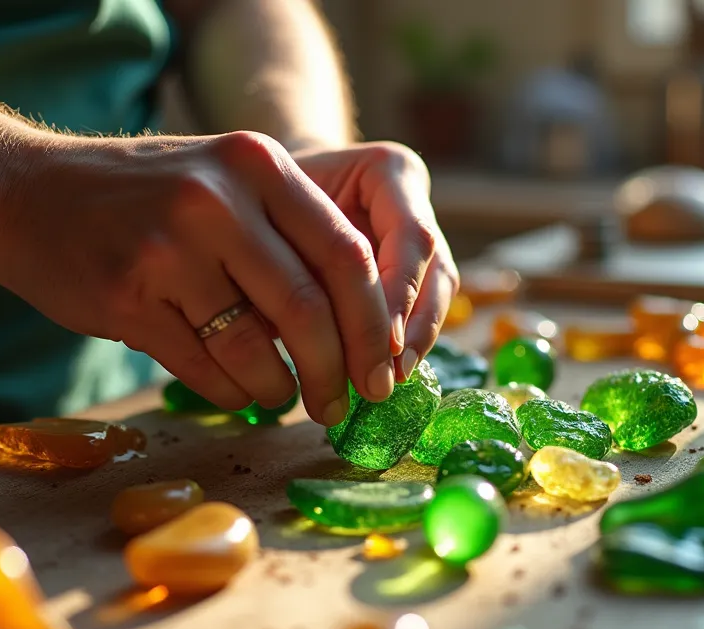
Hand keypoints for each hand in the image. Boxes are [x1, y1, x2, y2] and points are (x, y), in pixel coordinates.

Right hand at [0, 131, 396, 425]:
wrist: (20, 192)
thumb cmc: (139, 195)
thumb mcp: (221, 181)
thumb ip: (288, 234)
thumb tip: (363, 328)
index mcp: (256, 164)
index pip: (346, 254)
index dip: (374, 322)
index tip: (386, 365)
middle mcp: (216, 199)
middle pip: (309, 308)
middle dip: (337, 370)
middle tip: (342, 404)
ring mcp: (167, 248)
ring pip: (256, 347)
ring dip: (280, 387)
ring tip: (283, 396)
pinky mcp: (126, 297)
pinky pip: (204, 367)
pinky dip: (233, 391)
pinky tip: (238, 391)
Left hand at [291, 142, 459, 380]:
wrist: (270, 189)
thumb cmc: (265, 198)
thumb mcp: (276, 217)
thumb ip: (301, 258)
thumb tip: (308, 325)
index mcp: (388, 171)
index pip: (412, 234)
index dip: (402, 291)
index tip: (385, 342)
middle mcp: (414, 202)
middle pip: (434, 268)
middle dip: (415, 327)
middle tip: (389, 374)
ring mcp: (420, 237)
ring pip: (437, 293)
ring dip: (415, 342)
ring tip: (387, 381)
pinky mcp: (414, 270)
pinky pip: (420, 309)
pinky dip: (403, 345)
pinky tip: (383, 375)